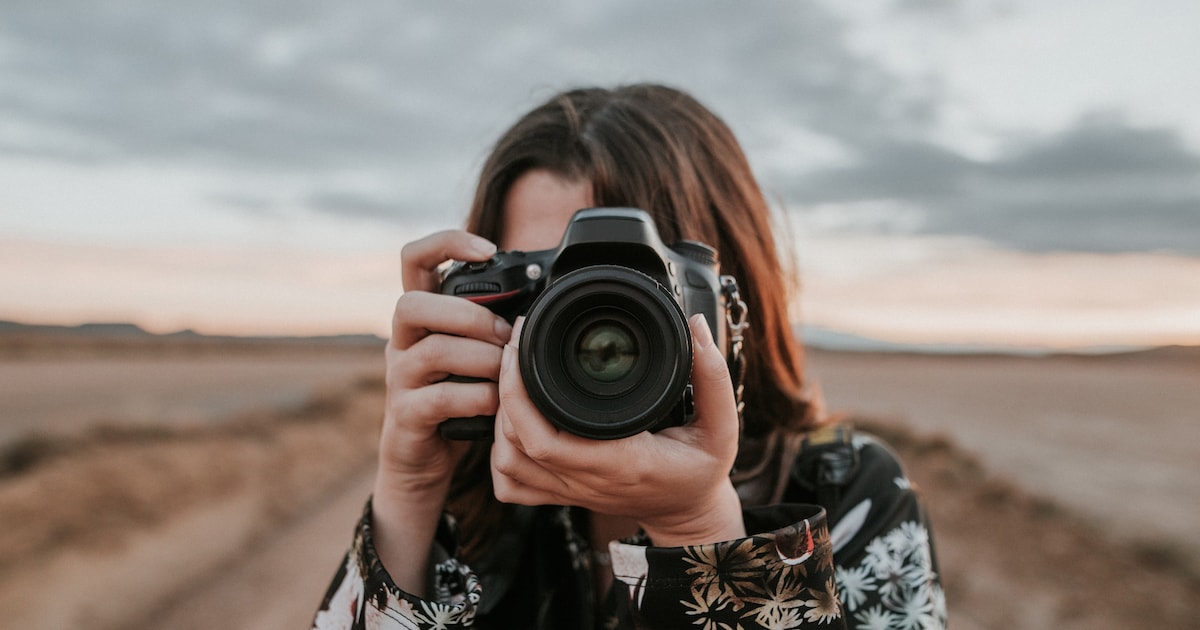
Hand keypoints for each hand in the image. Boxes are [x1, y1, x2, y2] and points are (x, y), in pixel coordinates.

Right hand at [372, 229, 511, 593]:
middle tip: (503, 335)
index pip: (414, 259)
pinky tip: (496, 405)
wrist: (424, 462)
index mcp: (421, 317)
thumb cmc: (460, 400)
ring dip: (479, 358)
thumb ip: (493, 326)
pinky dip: (476, 398)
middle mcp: (401, 342)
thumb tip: (543, 298)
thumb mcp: (476, 356)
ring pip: (429, 351)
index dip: (446, 242)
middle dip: (465, 315)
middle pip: (411, 304)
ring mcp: (398, 380)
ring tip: (505, 373)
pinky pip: (438, 398)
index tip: (488, 248)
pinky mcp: (405, 417)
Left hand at [491, 314, 745, 546]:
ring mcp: (569, 490)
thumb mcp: (721, 428)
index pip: (545, 438)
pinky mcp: (561, 494)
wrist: (688, 513)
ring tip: (512, 378)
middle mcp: (586, 480)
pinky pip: (511, 485)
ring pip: (506, 464)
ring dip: (499, 420)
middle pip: (515, 445)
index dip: (519, 392)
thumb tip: (697, 327)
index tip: (524, 344)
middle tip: (515, 347)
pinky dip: (500, 455)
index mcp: (618, 461)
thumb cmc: (700, 471)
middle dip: (503, 391)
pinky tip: (511, 423)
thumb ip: (714, 378)